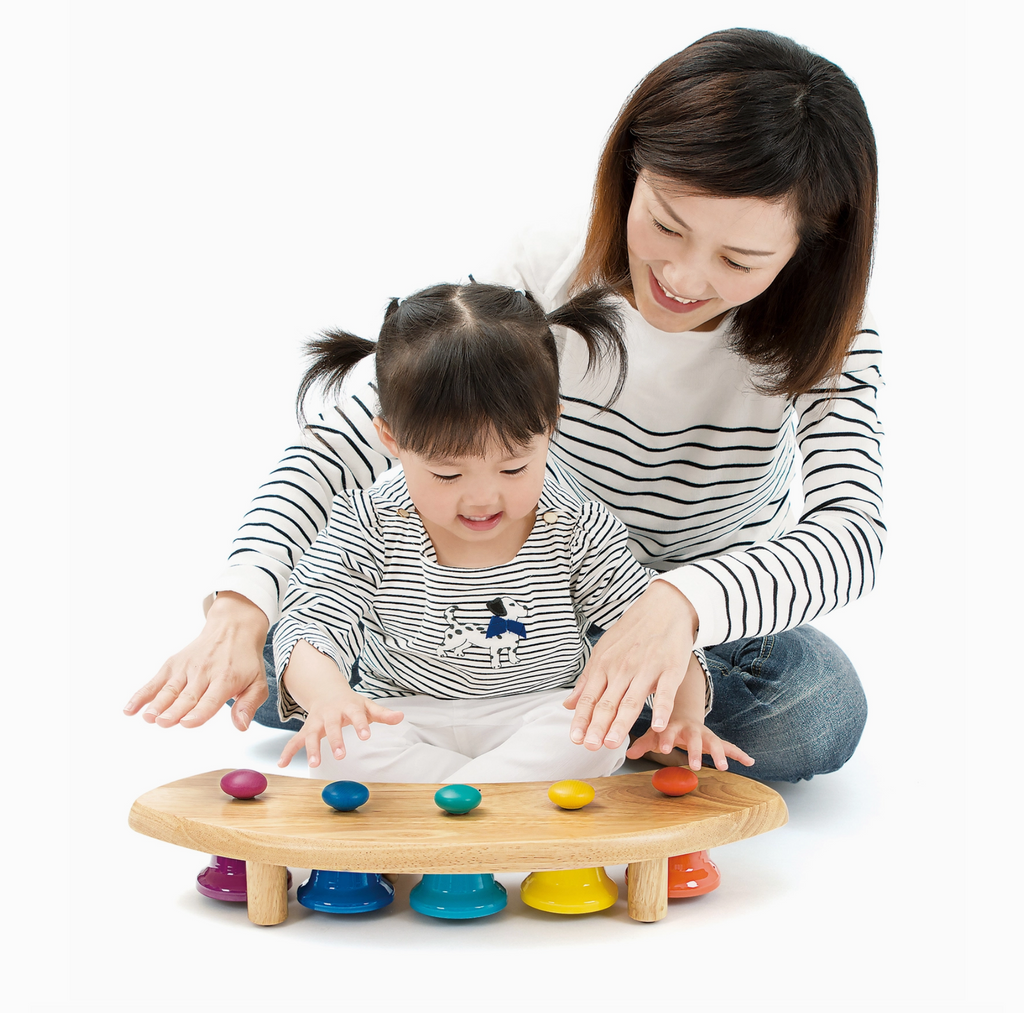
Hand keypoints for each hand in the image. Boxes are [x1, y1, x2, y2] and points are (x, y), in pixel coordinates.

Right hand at [123, 591, 269, 730]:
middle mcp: (204, 673)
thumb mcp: (258, 682)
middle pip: (187, 696)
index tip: (187, 723)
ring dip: (157, 703)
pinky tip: (130, 709)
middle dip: (174, 710)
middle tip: (162, 722)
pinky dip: (142, 694)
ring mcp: (186, 668)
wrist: (232, 628)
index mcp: (226, 679)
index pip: (211, 699)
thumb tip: (241, 726)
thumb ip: (249, 705)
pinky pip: (155, 681)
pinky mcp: (173, 665)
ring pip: (169, 689)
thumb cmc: (245, 661)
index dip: (199, 712)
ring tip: (148, 717)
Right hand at [276, 641, 403, 767]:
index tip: (366, 737)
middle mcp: (330, 714)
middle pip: (332, 727)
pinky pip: (295, 740)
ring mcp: (316, 721)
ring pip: (312, 735)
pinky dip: (288, 752)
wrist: (328, 692)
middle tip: (341, 756)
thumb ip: (383, 714)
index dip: (361, 725)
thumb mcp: (367, 706)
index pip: (357, 716)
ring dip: (311, 749)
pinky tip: (282, 764)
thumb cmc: (351, 703)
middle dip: (336, 741)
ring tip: (314, 764)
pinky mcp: (306, 729)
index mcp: (348, 707)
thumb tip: (401, 717)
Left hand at [564, 579, 698, 750]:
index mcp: (605, 665)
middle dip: (597, 726)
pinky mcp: (670, 668)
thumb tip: (568, 705)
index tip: (575, 739)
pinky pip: (665, 692)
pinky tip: (656, 726)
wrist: (664, 607)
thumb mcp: (604, 651)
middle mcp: (622, 668)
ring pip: (632, 700)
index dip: (582, 719)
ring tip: (611, 743)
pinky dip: (660, 708)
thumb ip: (588, 680)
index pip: (590, 697)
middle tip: (590, 747)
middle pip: (608, 702)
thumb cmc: (632, 632)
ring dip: (621, 723)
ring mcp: (647, 669)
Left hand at [625, 651, 752, 770]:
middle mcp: (690, 728)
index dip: (664, 738)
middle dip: (694, 751)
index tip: (662, 749)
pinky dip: (740, 754)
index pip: (667, 731)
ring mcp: (704, 734)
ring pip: (714, 743)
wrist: (683, 713)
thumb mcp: (653, 732)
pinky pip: (729, 747)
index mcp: (673, 725)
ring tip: (723, 767)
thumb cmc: (666, 725)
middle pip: (694, 739)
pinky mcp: (714, 740)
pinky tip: (750, 762)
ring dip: (719, 755)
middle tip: (694, 766)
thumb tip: (627, 753)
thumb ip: (642, 743)